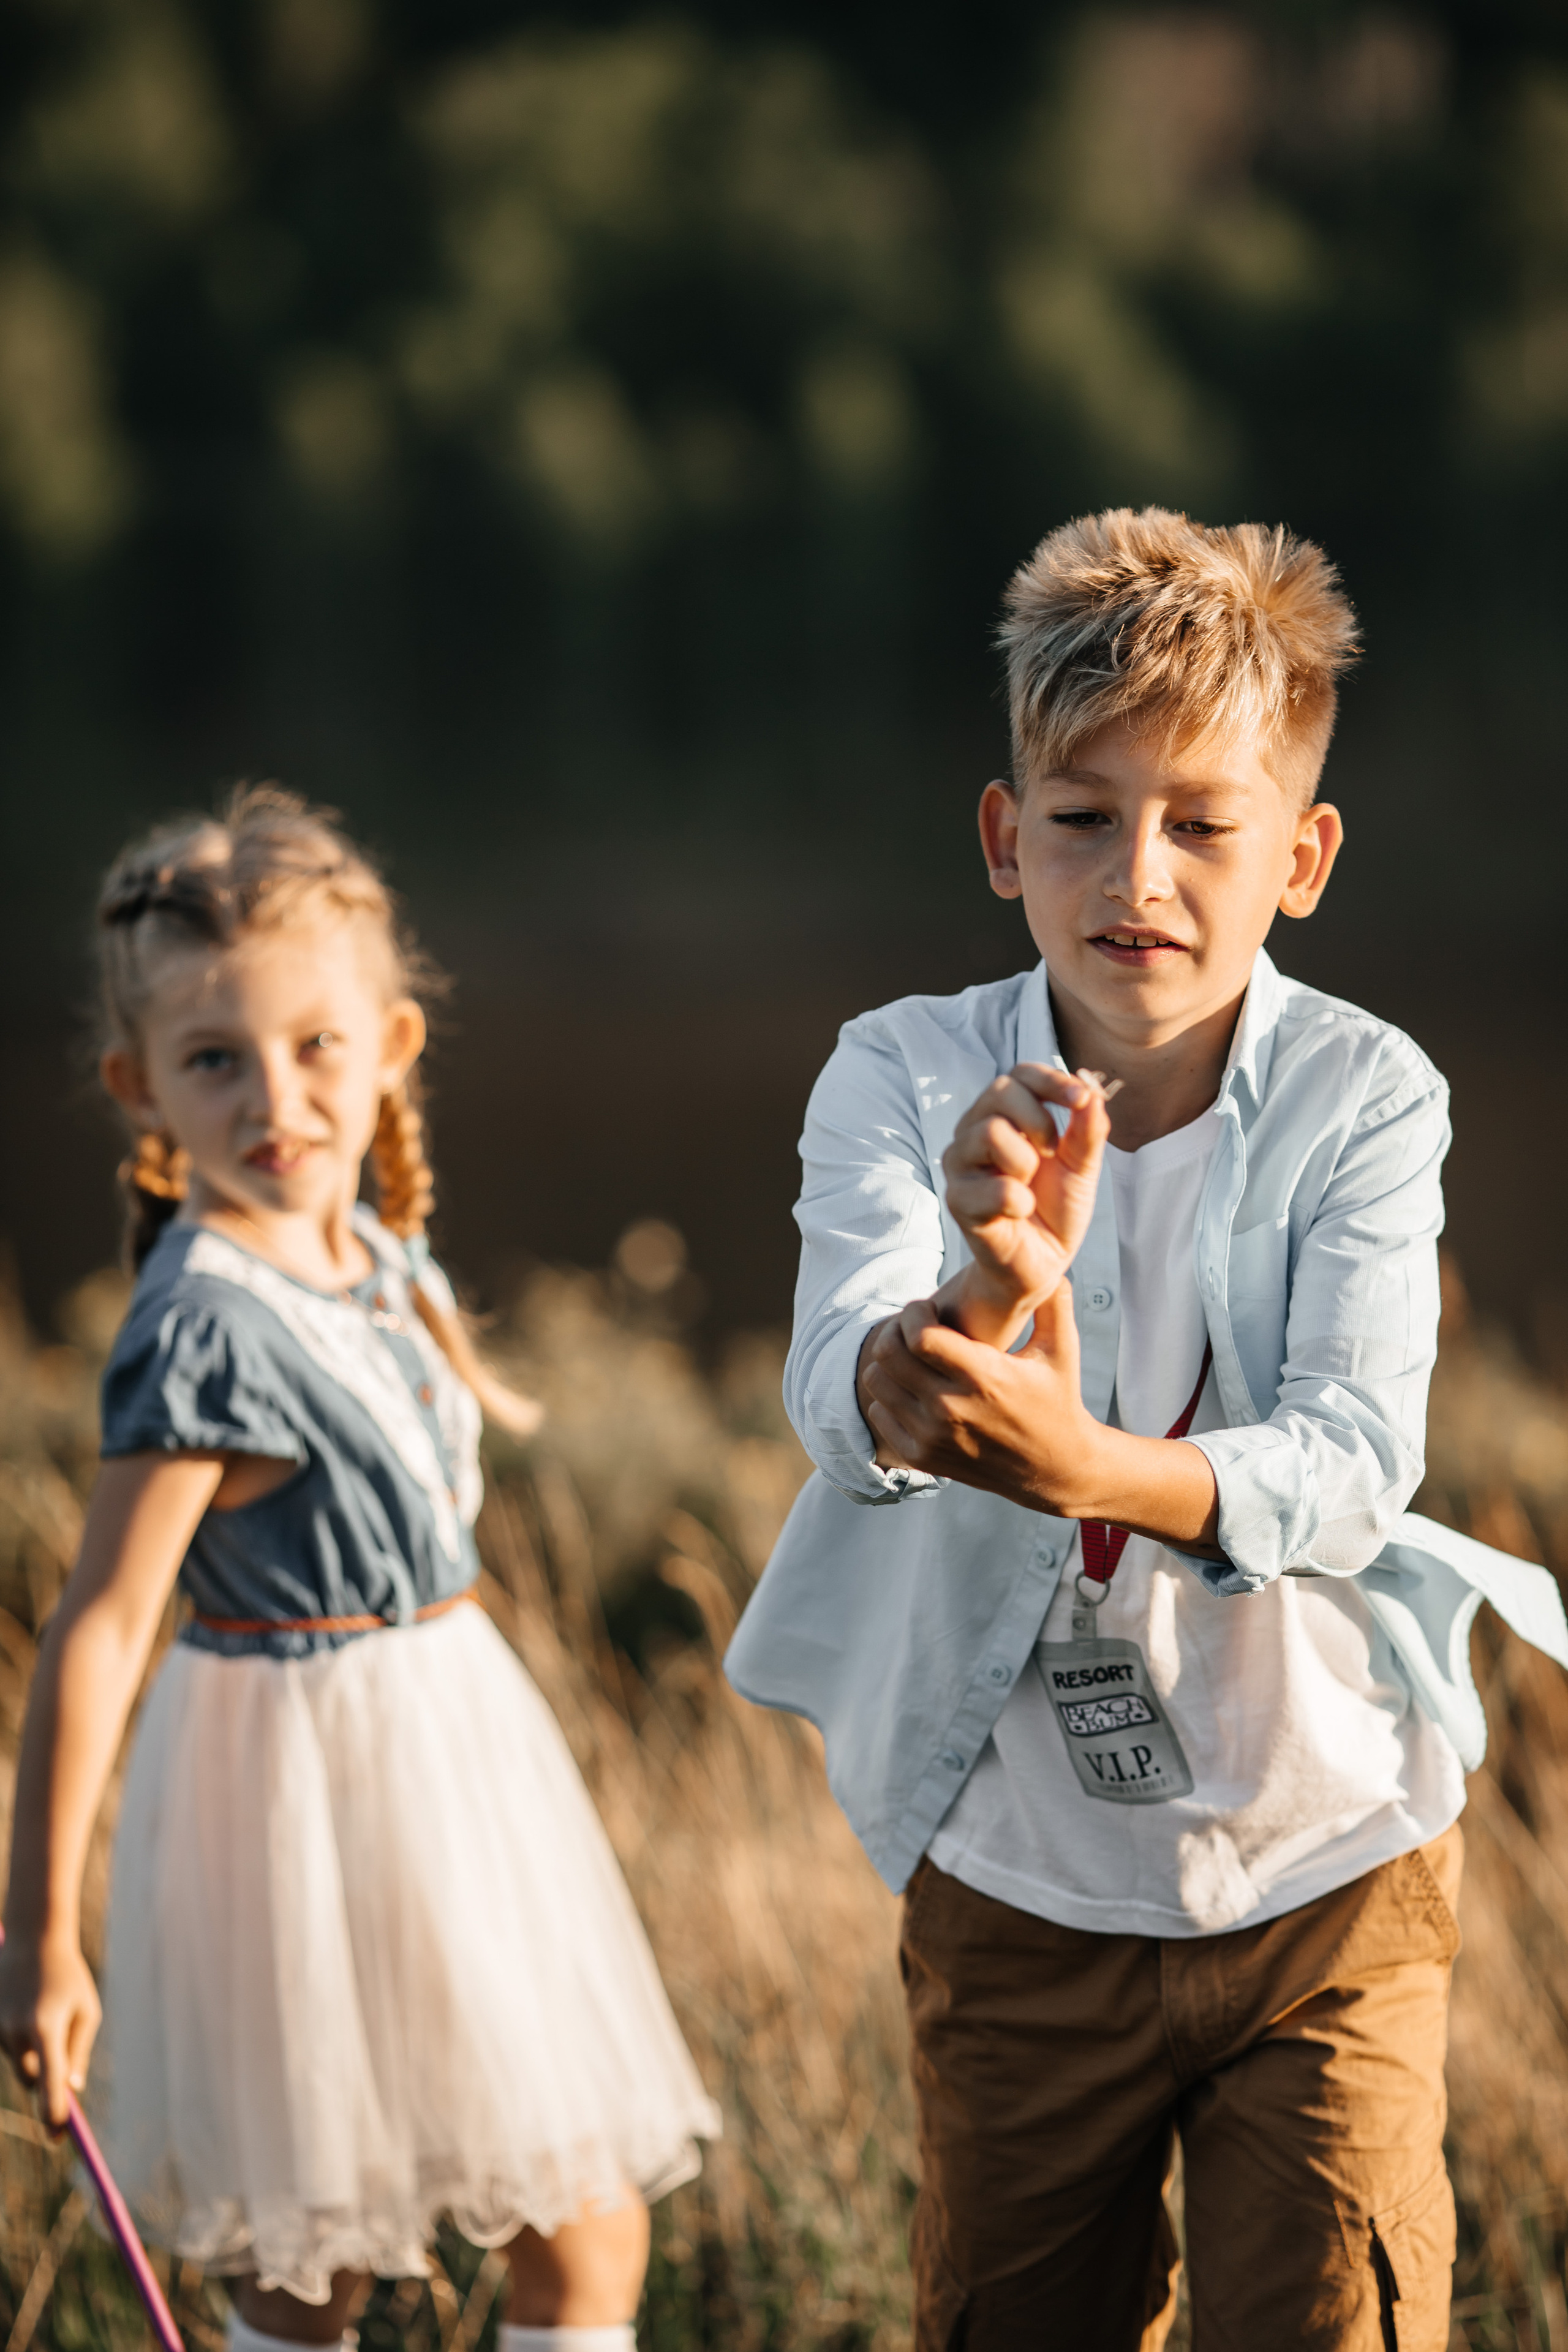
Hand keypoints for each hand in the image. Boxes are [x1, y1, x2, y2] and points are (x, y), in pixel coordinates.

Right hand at [0, 1930, 99, 2129]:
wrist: (32, 1940)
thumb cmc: (68, 1977)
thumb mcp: (86, 2011)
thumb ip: (78, 2052)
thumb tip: (71, 2092)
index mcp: (46, 2028)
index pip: (49, 2082)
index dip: (53, 2113)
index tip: (58, 2137)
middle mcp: (16, 2032)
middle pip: (32, 2080)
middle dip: (46, 2082)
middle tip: (64, 2077)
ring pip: (20, 2064)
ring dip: (34, 2055)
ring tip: (46, 2014)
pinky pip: (9, 2050)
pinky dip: (21, 2042)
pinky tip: (27, 2010)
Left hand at [860, 1286, 1094, 1507]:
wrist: (1055, 1469)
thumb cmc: (1058, 1401)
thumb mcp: (1062, 1350)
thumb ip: (1053, 1303)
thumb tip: (1048, 1264)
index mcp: (984, 1376)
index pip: (920, 1335)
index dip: (914, 1312)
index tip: (926, 1308)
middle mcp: (952, 1408)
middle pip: (890, 1353)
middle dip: (896, 1329)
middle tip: (913, 1325)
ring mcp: (933, 1435)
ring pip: (877, 1381)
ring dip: (888, 1360)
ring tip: (911, 1354)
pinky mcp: (923, 1456)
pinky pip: (878, 1412)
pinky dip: (887, 1395)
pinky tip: (912, 1387)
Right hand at [937, 1064, 1111, 1347]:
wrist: (1042, 1263)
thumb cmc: (1055, 1208)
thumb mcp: (1083, 1166)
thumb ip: (1088, 1130)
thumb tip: (1093, 1091)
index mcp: (1003, 1115)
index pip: (1019, 1075)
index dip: (1052, 1080)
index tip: (1081, 1100)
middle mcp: (974, 1132)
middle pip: (999, 1091)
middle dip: (1039, 1120)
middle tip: (1053, 1153)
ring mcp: (961, 1166)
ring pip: (990, 1132)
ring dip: (1027, 1162)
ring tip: (1030, 1186)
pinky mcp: (958, 1201)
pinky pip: (993, 1188)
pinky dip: (1019, 1202)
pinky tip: (1021, 1212)